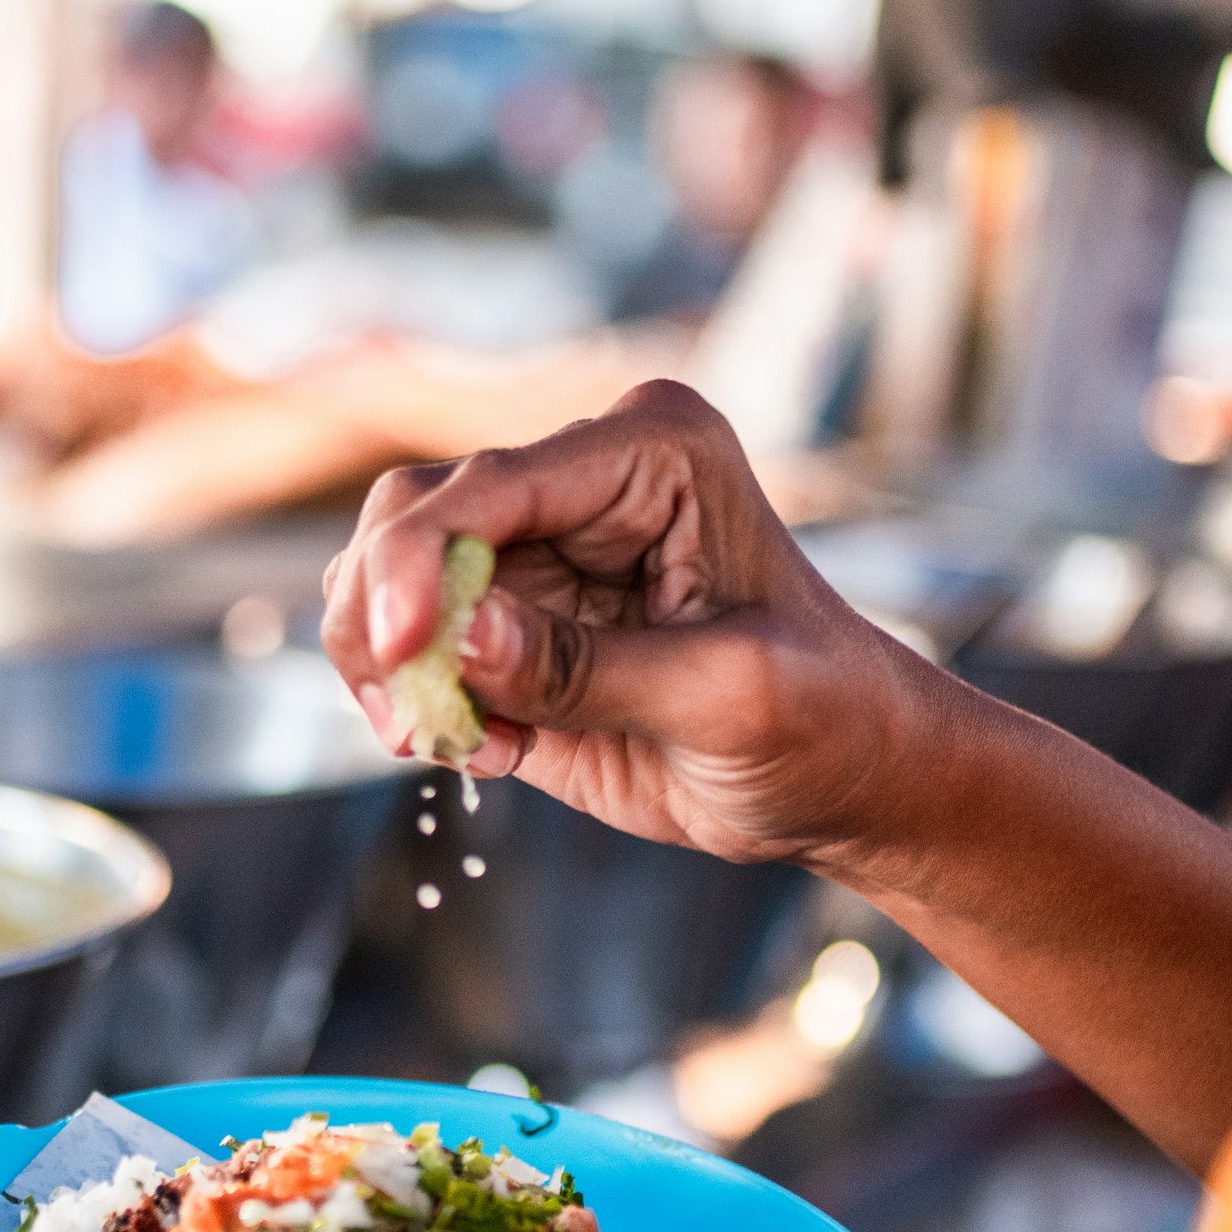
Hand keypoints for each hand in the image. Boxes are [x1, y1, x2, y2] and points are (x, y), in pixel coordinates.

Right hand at [320, 380, 929, 864]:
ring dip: (390, 668)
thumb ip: (586, 668)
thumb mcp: (727, 697)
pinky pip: (414, 652)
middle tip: (407, 718)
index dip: (419, 561)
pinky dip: (420, 707)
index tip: (399, 650)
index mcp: (651, 452)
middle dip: (385, 615)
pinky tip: (487, 752)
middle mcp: (580, 483)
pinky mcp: (513, 629)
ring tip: (453, 743)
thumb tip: (461, 636)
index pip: (490, 485)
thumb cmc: (824, 719)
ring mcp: (538, 555)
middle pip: (413, 516)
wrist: (847, 779)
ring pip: (388, 580)